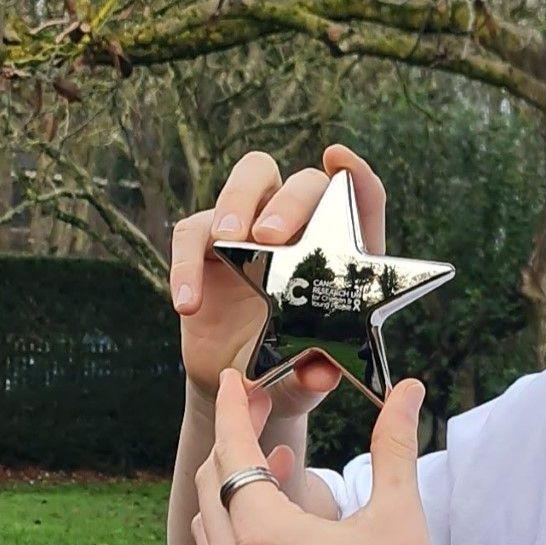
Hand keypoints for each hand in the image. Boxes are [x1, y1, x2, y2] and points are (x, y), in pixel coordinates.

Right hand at [170, 144, 390, 416]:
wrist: (236, 386)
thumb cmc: (288, 371)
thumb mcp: (304, 383)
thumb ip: (313, 378)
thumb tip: (318, 374)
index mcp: (343, 251)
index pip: (360, 199)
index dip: (356, 173)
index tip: (339, 158)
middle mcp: (301, 227)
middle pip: (302, 182)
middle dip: (289, 201)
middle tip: (269, 236)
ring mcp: (253, 228)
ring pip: (251, 177)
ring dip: (241, 199)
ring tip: (231, 237)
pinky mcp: (207, 242)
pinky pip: (192, 232)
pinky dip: (186, 263)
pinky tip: (187, 303)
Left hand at [192, 367, 458, 544]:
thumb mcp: (398, 516)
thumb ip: (392, 445)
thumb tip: (406, 389)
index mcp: (265, 539)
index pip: (234, 454)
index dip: (235, 409)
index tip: (235, 379)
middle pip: (211, 488)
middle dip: (234, 443)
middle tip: (262, 411)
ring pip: (210, 531)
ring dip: (234, 490)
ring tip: (279, 466)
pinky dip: (239, 535)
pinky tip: (280, 528)